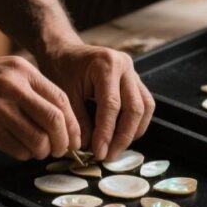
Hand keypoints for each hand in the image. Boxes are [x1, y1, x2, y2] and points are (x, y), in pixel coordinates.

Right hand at [0, 56, 80, 159]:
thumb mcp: (2, 72)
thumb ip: (29, 89)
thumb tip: (59, 118)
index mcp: (21, 70)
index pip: (61, 100)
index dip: (72, 123)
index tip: (74, 136)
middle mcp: (12, 87)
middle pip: (55, 121)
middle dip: (64, 142)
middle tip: (62, 150)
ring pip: (38, 140)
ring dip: (43, 151)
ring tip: (38, 150)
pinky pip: (18, 149)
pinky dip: (24, 155)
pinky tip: (20, 150)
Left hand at [37, 42, 154, 160]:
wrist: (64, 50)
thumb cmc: (60, 69)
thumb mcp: (64, 95)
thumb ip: (78, 121)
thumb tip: (89, 148)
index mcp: (106, 65)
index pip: (112, 106)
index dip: (107, 133)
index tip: (99, 153)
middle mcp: (125, 66)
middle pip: (134, 108)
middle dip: (123, 137)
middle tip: (109, 156)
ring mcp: (133, 72)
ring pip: (145, 107)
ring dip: (133, 132)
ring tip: (117, 149)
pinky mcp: (135, 80)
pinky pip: (144, 104)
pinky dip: (136, 123)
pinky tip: (123, 136)